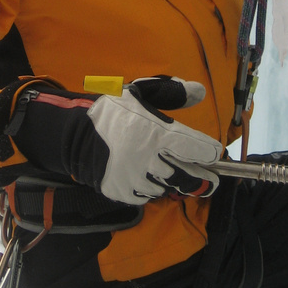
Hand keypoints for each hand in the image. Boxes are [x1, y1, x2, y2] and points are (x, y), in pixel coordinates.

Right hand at [6, 75, 220, 204]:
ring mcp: (135, 178)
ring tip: (177, 177)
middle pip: (186, 177)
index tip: (214, 154)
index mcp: (157, 132)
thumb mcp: (140, 93)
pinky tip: (150, 179)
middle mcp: (149, 158)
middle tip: (211, 182)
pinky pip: (146, 196)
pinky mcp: (122, 192)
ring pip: (167, 188)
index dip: (208, 152)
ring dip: (174, 184)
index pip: (195, 148)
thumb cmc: (110, 110)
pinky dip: (152, 189)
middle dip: (202, 181)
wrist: (73, 134)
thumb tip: (200, 91)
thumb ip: (171, 93)